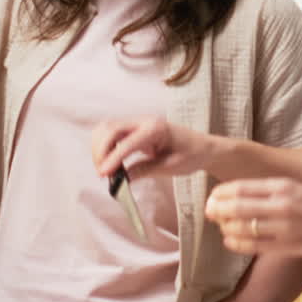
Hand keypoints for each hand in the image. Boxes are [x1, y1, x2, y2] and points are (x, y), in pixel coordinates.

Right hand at [92, 116, 211, 180]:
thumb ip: (145, 170)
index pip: (127, 142)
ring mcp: (136, 123)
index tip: (103, 174)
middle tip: (102, 173)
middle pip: (110, 129)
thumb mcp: (171, 167)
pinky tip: (109, 161)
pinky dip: (104, 146)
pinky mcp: (132, 129)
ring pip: (106, 128)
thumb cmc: (191, 154)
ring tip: (104, 168)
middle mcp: (143, 121)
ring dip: (99, 147)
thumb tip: (122, 180)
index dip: (113, 158)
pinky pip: (111, 133)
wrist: (202, 146)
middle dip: (101, 151)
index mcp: (156, 128)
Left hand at [205, 177, 301, 255]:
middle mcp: (281, 205)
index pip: (241, 188)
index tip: (212, 195)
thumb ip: (272, 188)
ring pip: (243, 227)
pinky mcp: (287, 246)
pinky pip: (254, 246)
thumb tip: (240, 191)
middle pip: (237, 207)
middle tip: (209, 211)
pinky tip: (230, 240)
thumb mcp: (298, 186)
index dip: (221, 193)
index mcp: (283, 186)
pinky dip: (237, 243)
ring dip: (225, 226)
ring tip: (220, 225)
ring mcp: (284, 228)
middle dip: (217, 209)